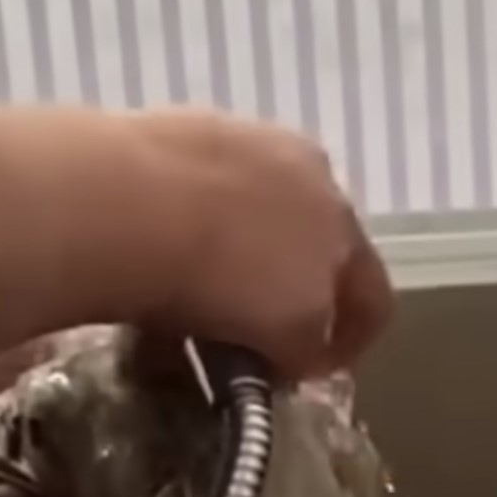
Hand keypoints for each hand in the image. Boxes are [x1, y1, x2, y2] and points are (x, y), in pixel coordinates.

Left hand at [130, 110, 393, 377]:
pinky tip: (158, 247)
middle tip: (255, 328)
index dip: (352, 343)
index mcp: (349, 229)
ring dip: (242, 250)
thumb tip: (299, 353)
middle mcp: (314, 174)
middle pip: (319, 245)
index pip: (375, 297)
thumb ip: (307, 350)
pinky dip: (193, 220)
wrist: (122, 203)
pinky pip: (203, 186)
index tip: (315, 373)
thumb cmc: (222, 281)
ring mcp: (251, 140)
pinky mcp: (186, 124)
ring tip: (197, 288)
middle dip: (294, 288)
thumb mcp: (285, 338)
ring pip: (260, 210)